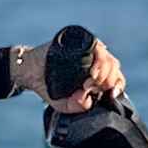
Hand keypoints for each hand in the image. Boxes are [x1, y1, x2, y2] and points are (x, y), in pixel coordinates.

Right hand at [11, 36, 125, 109]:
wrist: (30, 72)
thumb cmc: (49, 87)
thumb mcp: (65, 104)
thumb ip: (78, 106)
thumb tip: (88, 98)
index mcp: (96, 77)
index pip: (116, 79)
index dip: (117, 86)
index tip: (111, 94)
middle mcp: (95, 62)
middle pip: (114, 68)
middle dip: (108, 80)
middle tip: (91, 87)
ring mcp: (88, 51)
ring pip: (109, 58)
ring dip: (105, 72)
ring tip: (91, 81)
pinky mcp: (80, 41)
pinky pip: (97, 46)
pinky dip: (99, 59)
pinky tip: (92, 71)